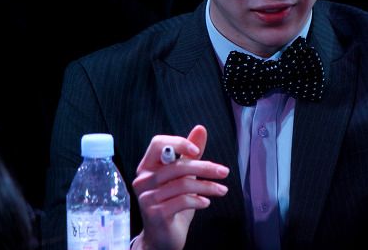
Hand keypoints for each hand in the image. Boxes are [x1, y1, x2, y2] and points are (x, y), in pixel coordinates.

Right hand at [132, 125, 228, 249]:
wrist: (162, 238)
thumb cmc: (172, 204)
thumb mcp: (183, 177)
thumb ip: (190, 154)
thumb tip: (200, 129)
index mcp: (147, 166)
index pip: (158, 143)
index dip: (178, 143)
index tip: (197, 150)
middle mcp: (143, 180)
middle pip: (177, 166)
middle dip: (205, 168)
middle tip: (224, 172)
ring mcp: (147, 198)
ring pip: (182, 184)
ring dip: (207, 186)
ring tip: (221, 190)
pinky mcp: (154, 214)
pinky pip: (182, 201)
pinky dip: (198, 200)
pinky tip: (205, 203)